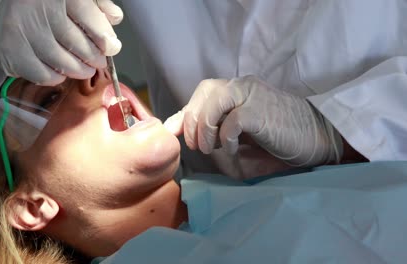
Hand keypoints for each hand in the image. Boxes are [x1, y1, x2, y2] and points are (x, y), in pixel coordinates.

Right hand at [0, 0, 122, 84]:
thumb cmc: (39, 3)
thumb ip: (96, 4)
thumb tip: (114, 18)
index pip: (90, 19)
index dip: (105, 38)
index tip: (111, 47)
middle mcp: (37, 9)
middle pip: (79, 44)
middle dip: (95, 58)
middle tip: (98, 61)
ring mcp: (22, 31)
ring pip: (64, 63)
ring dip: (80, 70)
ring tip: (84, 68)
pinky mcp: (10, 51)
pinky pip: (44, 75)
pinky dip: (57, 78)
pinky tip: (60, 72)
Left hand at [164, 75, 343, 166]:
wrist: (318, 139)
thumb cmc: (279, 140)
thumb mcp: (241, 136)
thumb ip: (215, 132)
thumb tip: (189, 138)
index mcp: (238, 89)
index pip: (203, 94)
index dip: (185, 113)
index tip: (175, 133)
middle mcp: (243, 86)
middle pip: (204, 92)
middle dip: (192, 121)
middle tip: (198, 145)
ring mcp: (253, 95)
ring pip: (213, 102)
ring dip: (205, 128)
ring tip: (210, 148)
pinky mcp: (260, 110)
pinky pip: (231, 121)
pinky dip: (225, 139)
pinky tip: (232, 150)